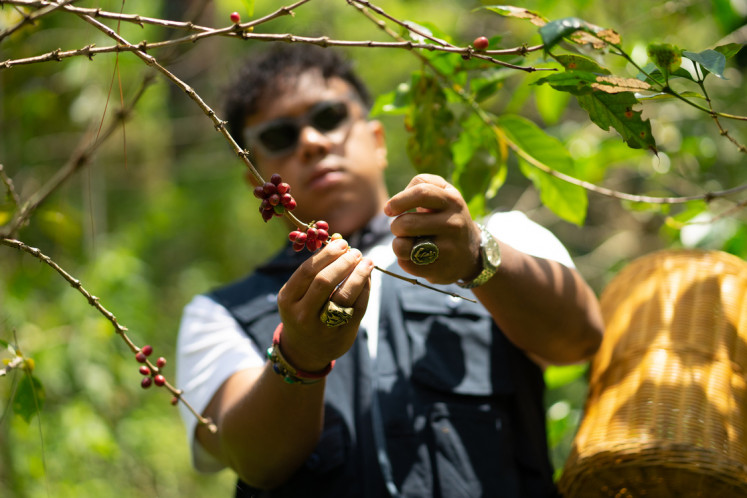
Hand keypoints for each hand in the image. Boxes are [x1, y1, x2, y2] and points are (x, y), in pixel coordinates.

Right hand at [276, 238, 373, 371]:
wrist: (304, 350)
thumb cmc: (303, 310)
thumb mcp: (298, 293)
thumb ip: (316, 269)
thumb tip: (339, 240)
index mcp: (288, 299)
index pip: (307, 271)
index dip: (327, 254)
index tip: (342, 243)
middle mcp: (302, 315)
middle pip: (325, 282)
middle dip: (343, 262)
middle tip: (356, 252)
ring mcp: (323, 327)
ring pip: (345, 295)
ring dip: (359, 274)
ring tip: (367, 262)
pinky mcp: (342, 335)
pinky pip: (358, 307)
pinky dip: (366, 289)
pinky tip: (368, 278)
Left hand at [384, 174, 481, 284]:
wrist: (470, 254)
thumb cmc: (448, 218)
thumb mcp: (445, 193)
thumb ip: (423, 183)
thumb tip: (394, 203)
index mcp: (452, 200)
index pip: (421, 192)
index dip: (398, 200)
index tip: (389, 209)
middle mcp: (453, 223)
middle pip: (406, 223)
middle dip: (395, 226)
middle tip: (400, 229)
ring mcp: (448, 248)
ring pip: (402, 246)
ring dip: (397, 244)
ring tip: (407, 242)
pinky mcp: (440, 269)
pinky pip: (406, 264)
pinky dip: (404, 260)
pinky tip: (415, 256)